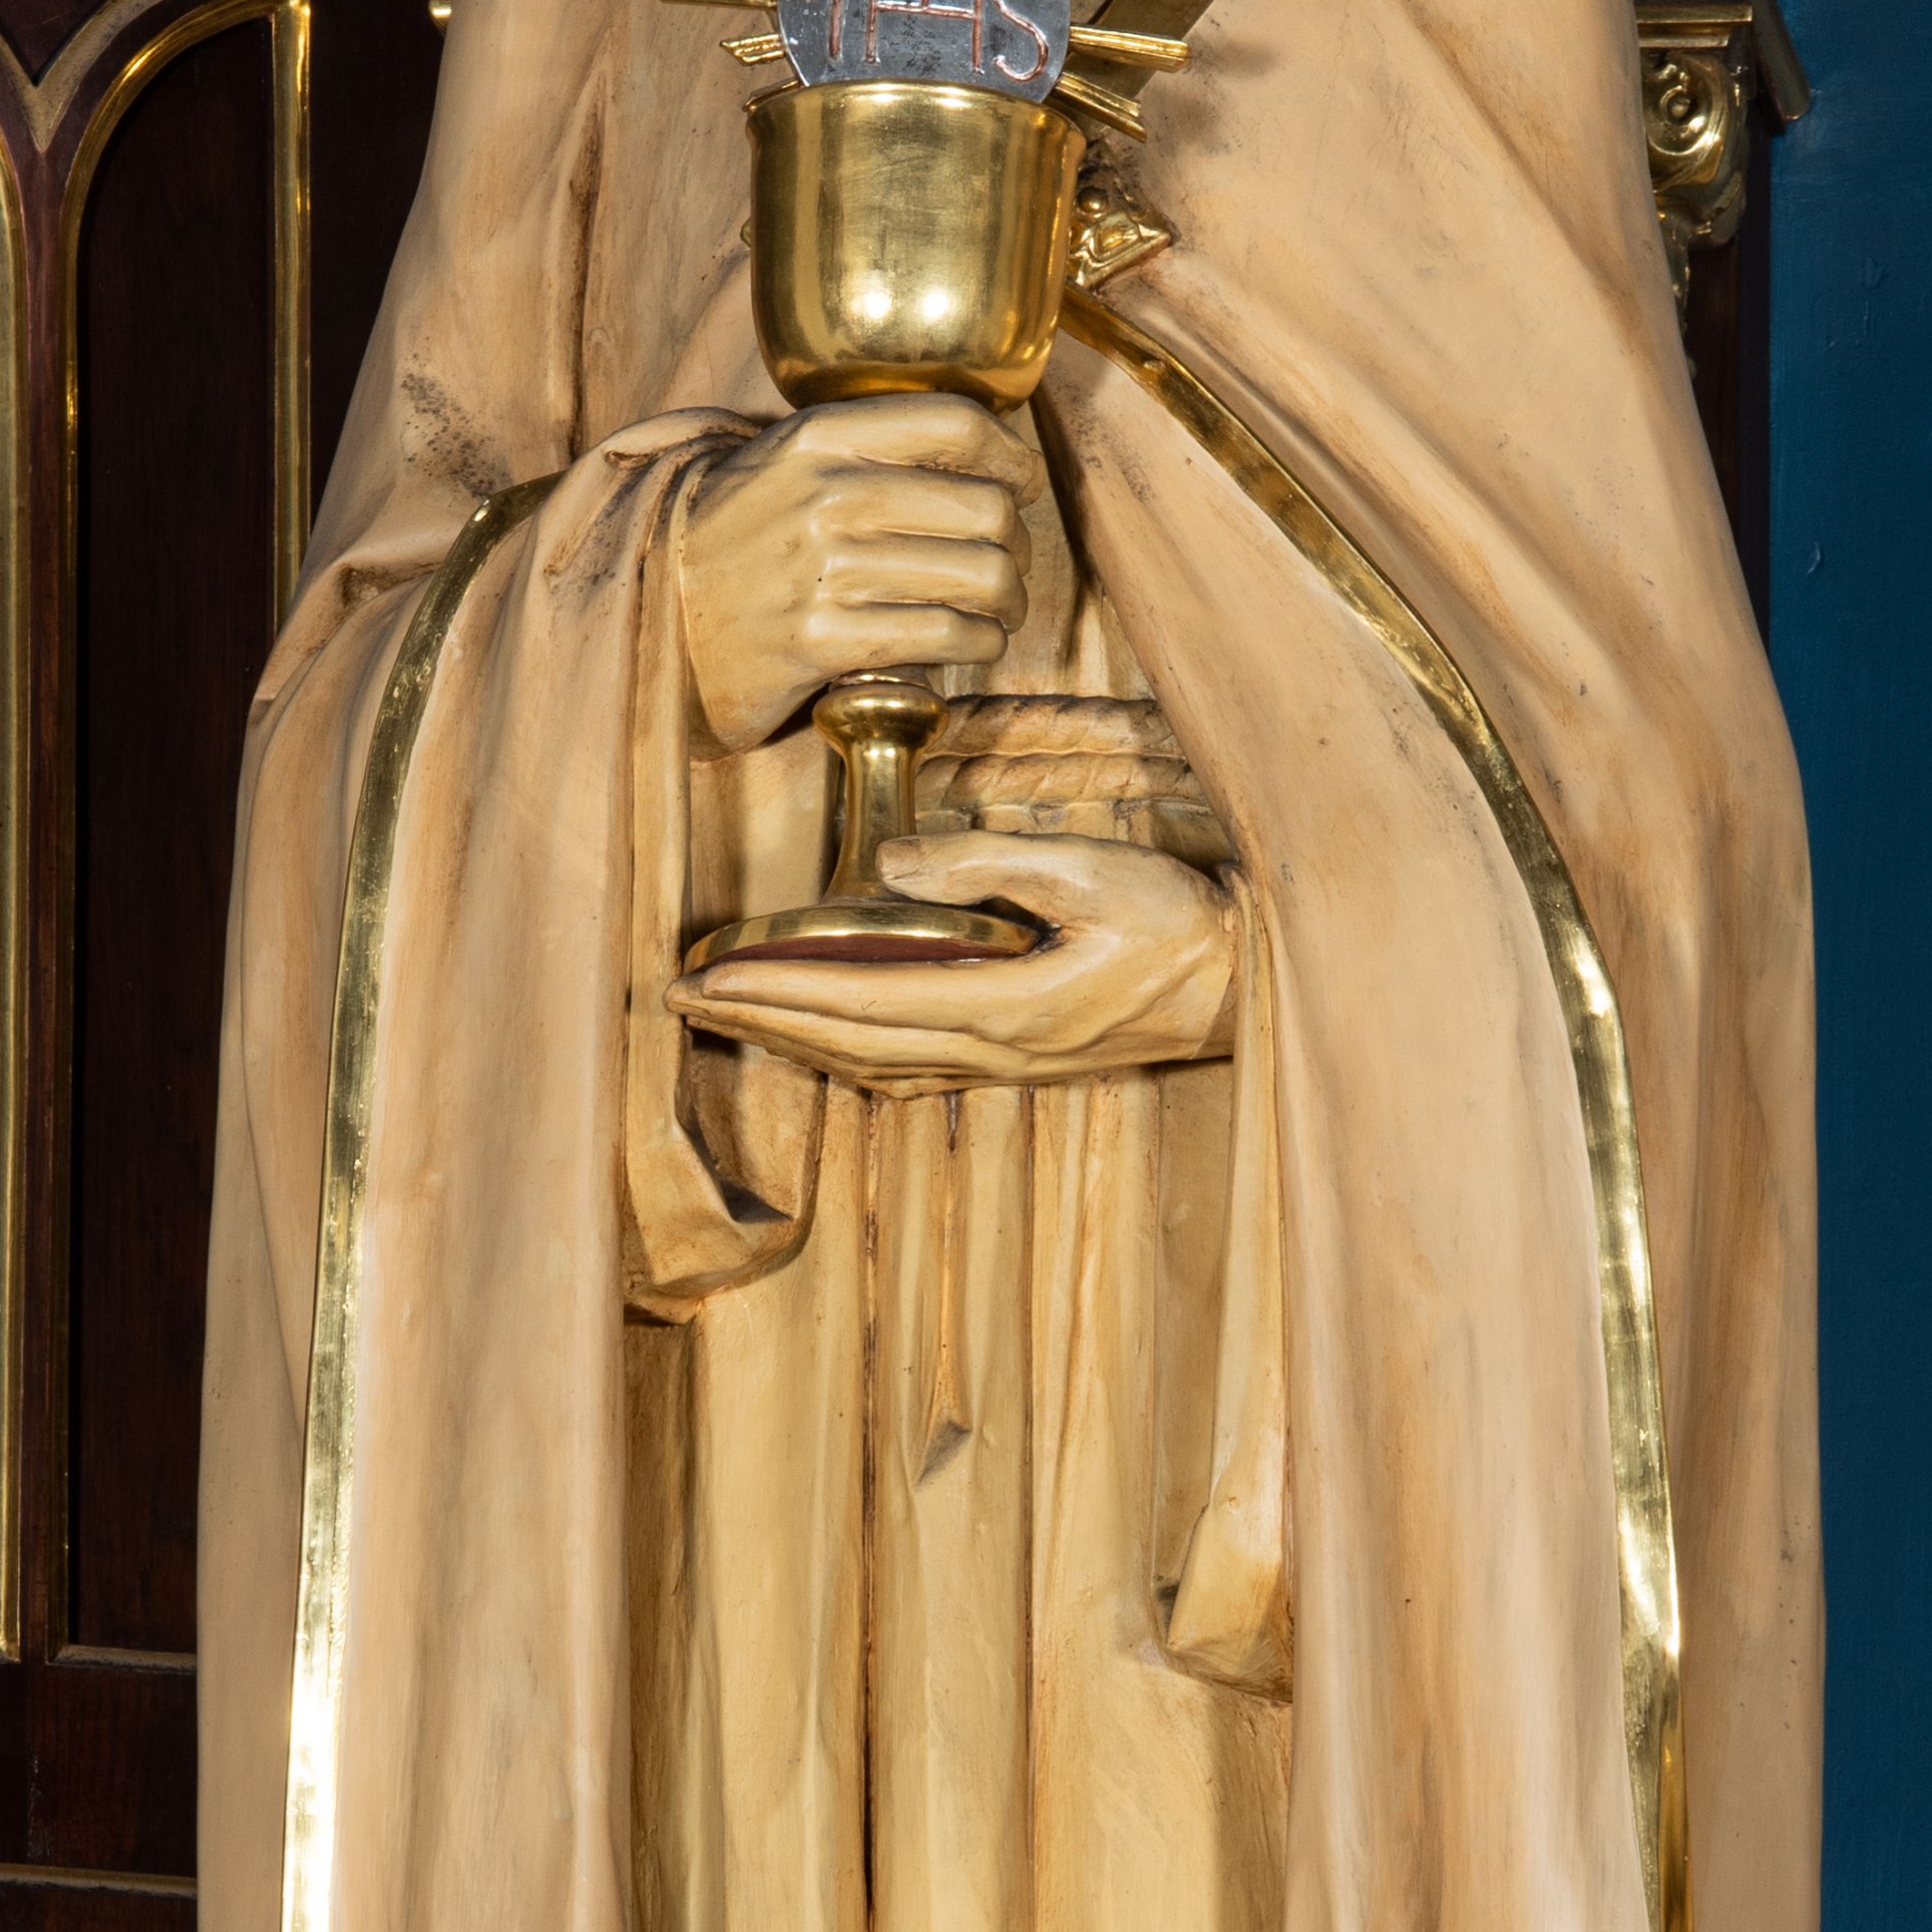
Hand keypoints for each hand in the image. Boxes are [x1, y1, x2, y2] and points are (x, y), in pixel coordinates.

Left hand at [672, 832, 1235, 1093]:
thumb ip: (988, 863)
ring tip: (738, 1018)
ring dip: (799, 1044)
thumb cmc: (1182, 921)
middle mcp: (993, 1049)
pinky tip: (830, 1040)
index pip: (858, 1000)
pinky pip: (912, 1068)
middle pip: (849, 1047)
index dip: (774, 992)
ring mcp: (1008, 1064)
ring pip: (874, 1065)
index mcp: (1003, 1006)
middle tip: (682, 1002)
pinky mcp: (1023, 1061)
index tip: (703, 981)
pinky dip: (852, 1054)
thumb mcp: (1091, 871)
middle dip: (761, 1024)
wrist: (1249, 986)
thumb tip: (891, 863)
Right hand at [679, 397, 1034, 756]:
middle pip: (985, 509)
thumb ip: (863, 450)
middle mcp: (826, 495)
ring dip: (1009, 603)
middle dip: (1018, 546)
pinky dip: (980, 645)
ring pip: (978, 578)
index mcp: (819, 437)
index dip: (1013, 458)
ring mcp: (824, 570)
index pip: (956, 425)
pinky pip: (944, 636)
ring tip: (1000, 613)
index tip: (1023, 484)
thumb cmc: (732, 545)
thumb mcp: (783, 466)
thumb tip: (981, 452)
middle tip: (1012, 568)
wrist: (652, 619)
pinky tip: (976, 645)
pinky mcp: (823, 641)